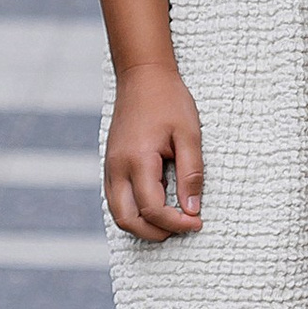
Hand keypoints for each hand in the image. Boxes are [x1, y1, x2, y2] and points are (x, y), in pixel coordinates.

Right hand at [106, 63, 203, 238]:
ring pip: (118, 213)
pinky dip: (134, 211)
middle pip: (127, 220)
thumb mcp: (189, 135)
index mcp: (138, 160)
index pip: (152, 209)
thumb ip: (191, 174)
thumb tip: (193, 209)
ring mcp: (110, 167)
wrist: (142, 75)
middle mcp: (117, 168)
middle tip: (183, 227)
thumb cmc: (168, 100)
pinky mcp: (110, 164)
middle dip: (155, 232)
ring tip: (171, 219)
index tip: (197, 222)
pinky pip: (116, 199)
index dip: (176, 223)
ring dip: (143, 225)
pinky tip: (157, 203)